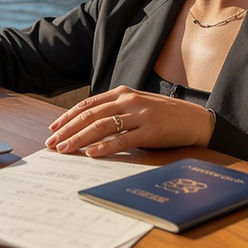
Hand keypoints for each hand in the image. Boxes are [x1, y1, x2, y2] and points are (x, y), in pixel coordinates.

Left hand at [44, 85, 214, 157]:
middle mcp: (127, 101)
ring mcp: (139, 115)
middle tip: (51, 143)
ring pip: (101, 126)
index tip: (53, 129)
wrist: (195, 119)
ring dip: (79, 139)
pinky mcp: (150, 131)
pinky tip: (91, 153)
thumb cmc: (162, 115)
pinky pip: (123, 140)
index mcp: (121, 93)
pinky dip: (105, 146)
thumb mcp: (135, 106)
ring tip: (64, 149)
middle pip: (90, 116)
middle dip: (67, 130)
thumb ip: (114, 110)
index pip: (87, 105)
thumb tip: (86, 125)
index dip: (67, 117)